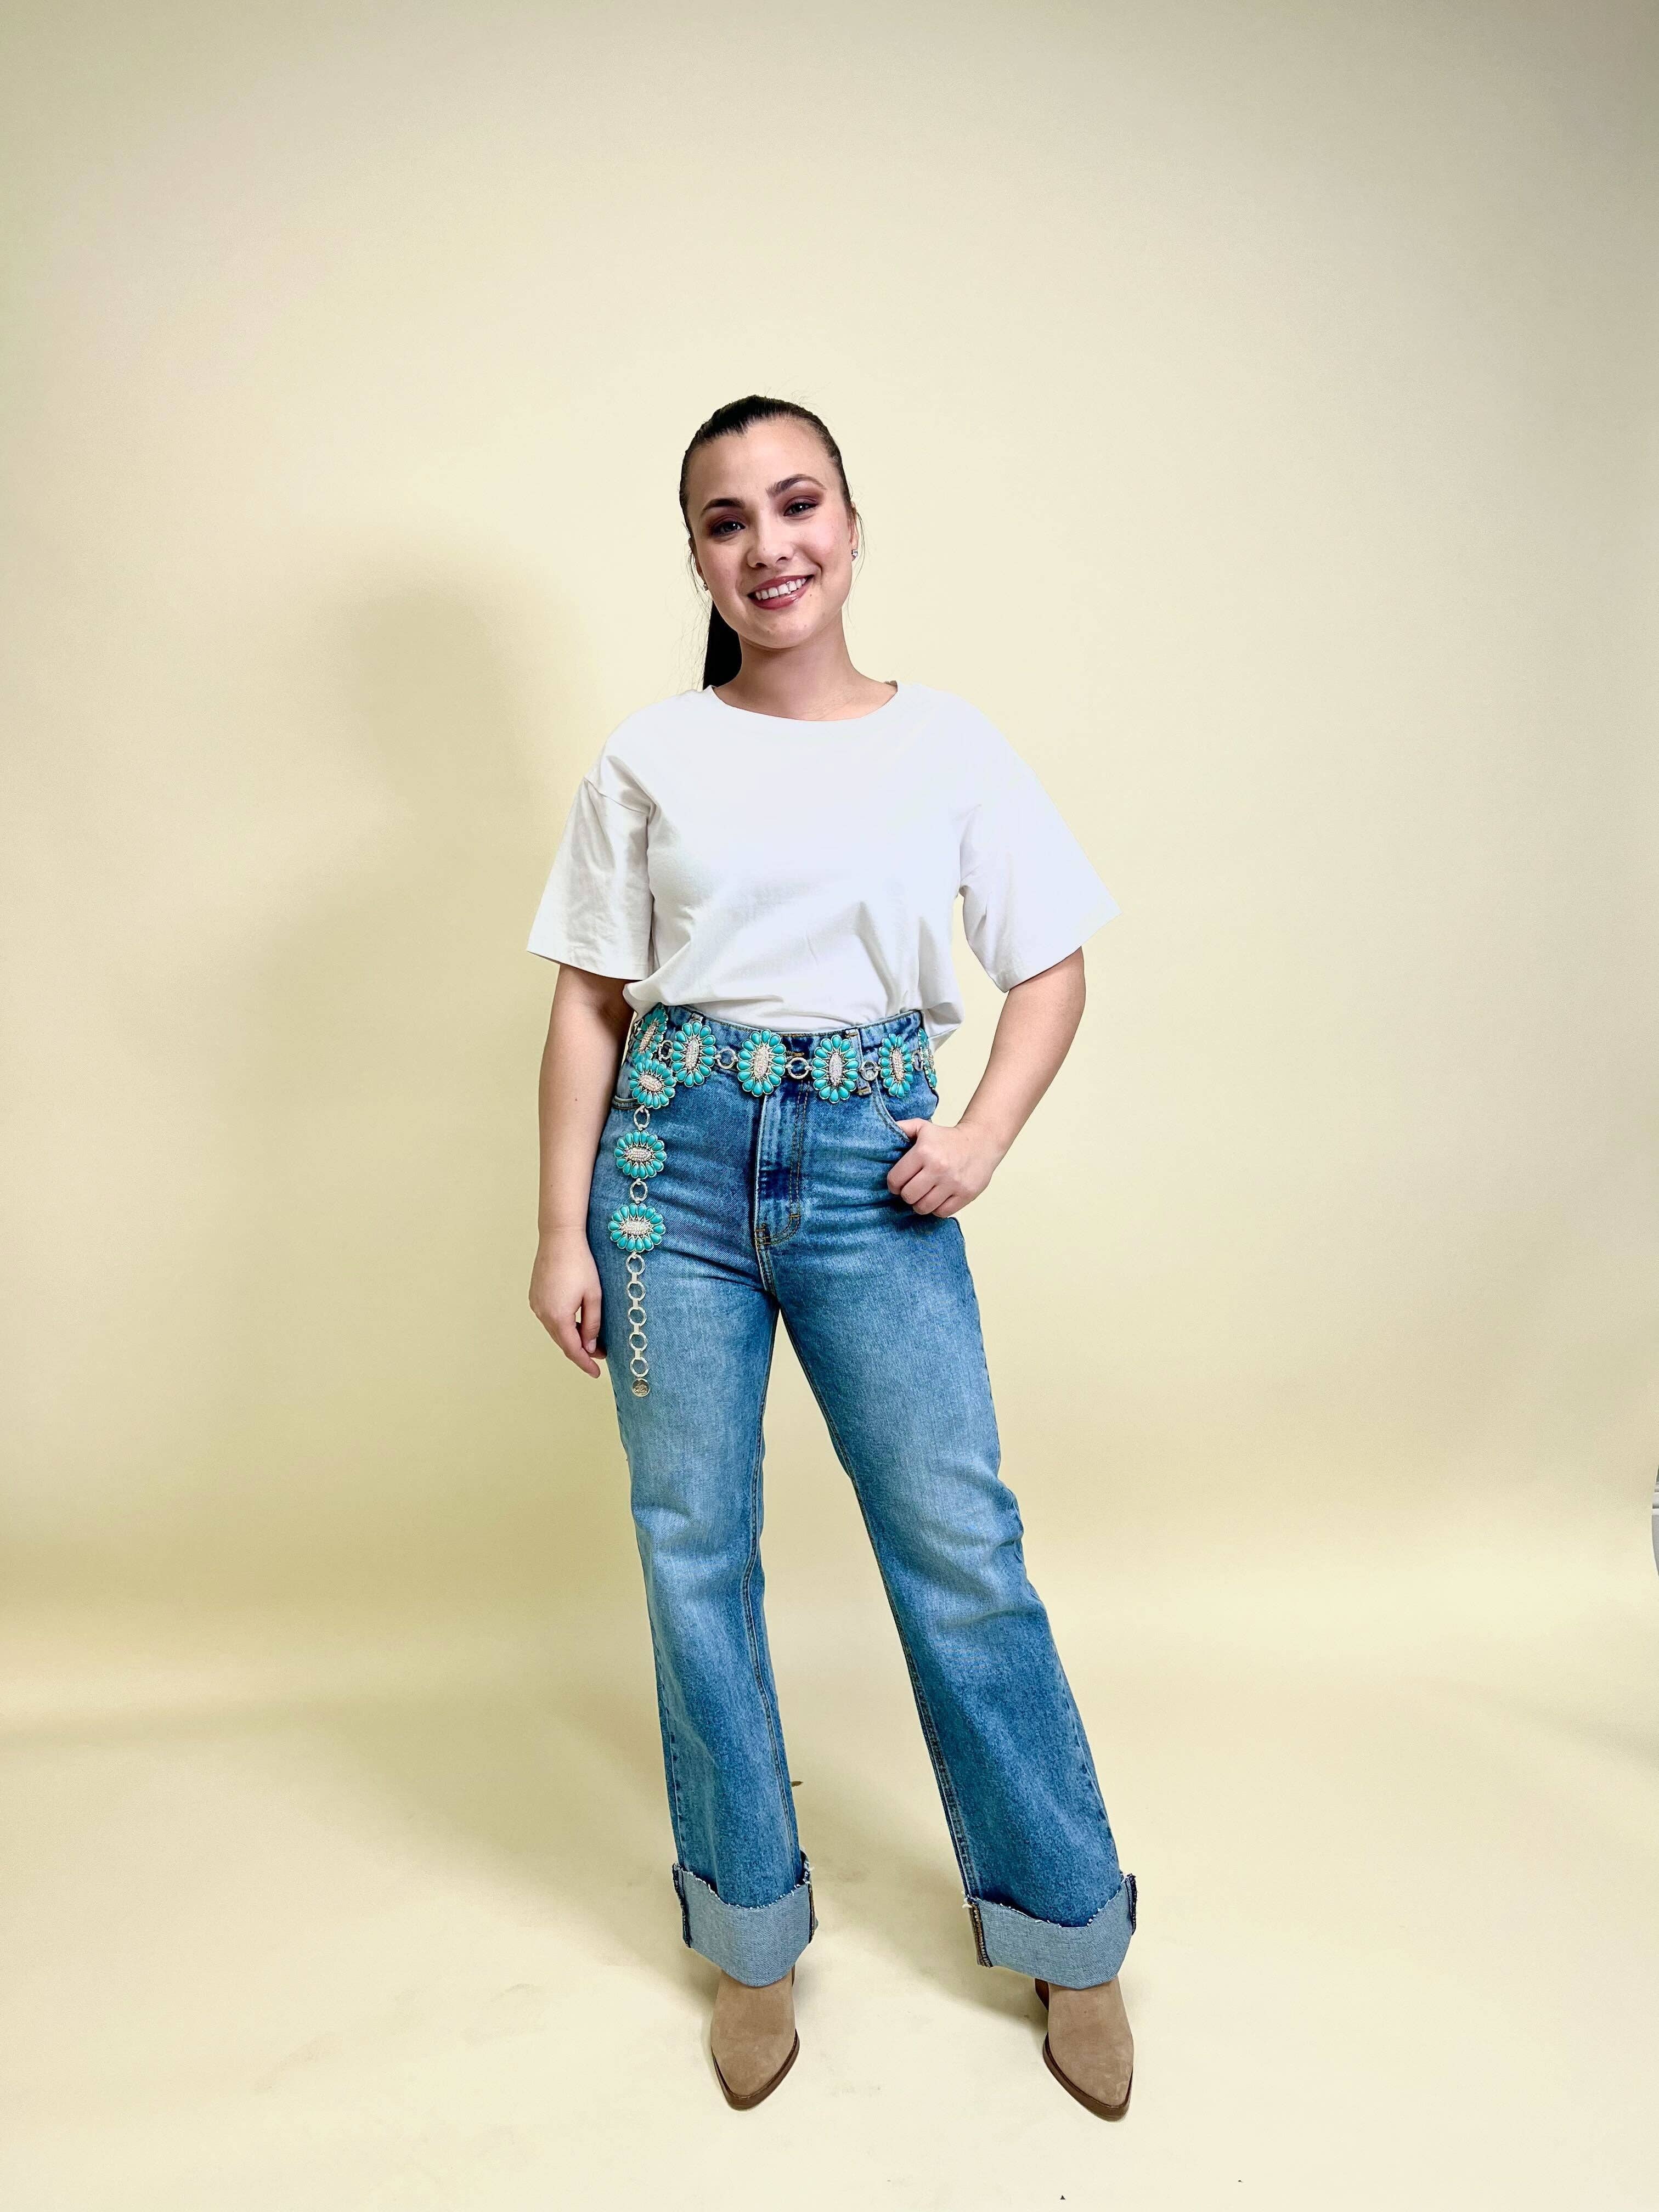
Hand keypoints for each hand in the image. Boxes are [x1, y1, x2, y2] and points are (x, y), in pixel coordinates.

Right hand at [529, 1231, 604, 1376]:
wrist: (559, 1238)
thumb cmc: (580, 1264)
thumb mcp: (594, 1296)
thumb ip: (592, 1324)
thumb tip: (590, 1347)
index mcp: (558, 1317)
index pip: (573, 1350)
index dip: (585, 1364)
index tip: (596, 1373)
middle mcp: (542, 1314)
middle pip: (563, 1342)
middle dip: (581, 1351)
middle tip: (600, 1355)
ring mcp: (536, 1305)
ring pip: (555, 1331)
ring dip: (571, 1337)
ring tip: (591, 1340)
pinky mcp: (535, 1296)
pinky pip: (549, 1318)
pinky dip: (562, 1325)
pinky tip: (575, 1323)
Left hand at [886, 1118, 1006, 1216]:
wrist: (982, 1141)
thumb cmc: (947, 1137)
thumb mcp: (923, 1127)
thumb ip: (901, 1129)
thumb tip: (882, 1133)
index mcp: (924, 1152)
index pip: (896, 1180)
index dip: (893, 1184)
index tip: (898, 1183)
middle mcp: (938, 1168)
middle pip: (908, 1196)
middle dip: (906, 1195)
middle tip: (911, 1189)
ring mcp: (953, 1183)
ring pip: (923, 1207)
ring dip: (920, 1203)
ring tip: (924, 1195)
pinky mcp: (966, 1194)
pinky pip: (942, 1212)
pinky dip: (937, 1208)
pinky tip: (938, 1198)